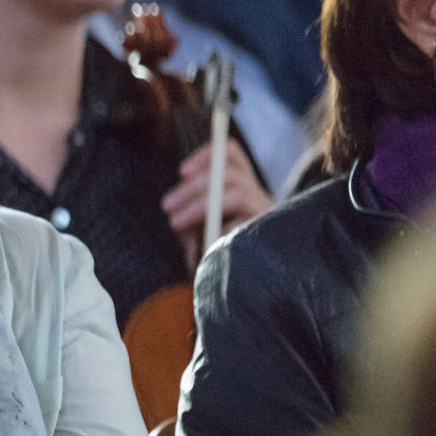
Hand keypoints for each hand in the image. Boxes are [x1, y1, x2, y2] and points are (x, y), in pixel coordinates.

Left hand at [161, 139, 270, 265]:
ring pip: (236, 194)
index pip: (231, 154)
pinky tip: (208, 245)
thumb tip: (176, 208)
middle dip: (193, 187)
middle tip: (166, 205)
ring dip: (200, 206)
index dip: (206, 156)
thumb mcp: (197, 227)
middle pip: (229, 175)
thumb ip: (188, 213)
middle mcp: (257, 194)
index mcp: (241, 184)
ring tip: (175, 223)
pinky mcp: (270, 232)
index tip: (181, 172)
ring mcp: (267, 212)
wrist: (248, 281)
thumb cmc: (214, 249)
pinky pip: (245, 225)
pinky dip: (221, 231)